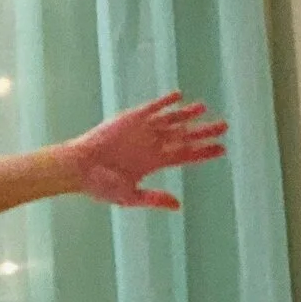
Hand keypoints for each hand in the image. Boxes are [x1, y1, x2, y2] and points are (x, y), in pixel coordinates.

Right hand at [58, 90, 228, 210]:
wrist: (76, 167)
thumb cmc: (99, 185)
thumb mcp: (128, 197)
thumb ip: (153, 198)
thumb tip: (178, 205)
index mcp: (153, 163)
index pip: (186, 155)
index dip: (204, 152)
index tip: (222, 149)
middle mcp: (152, 145)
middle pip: (184, 136)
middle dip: (204, 131)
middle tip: (223, 126)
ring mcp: (141, 130)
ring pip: (171, 120)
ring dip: (187, 114)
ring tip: (202, 108)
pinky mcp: (130, 118)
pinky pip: (151, 108)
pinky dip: (164, 102)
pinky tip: (178, 96)